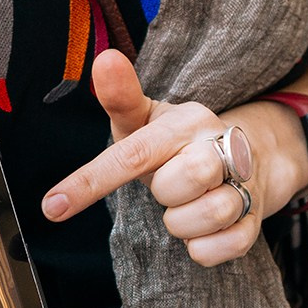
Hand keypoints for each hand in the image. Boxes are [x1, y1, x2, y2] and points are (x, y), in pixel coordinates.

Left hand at [40, 51, 307, 267]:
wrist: (246, 159)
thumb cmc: (176, 145)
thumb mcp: (146, 121)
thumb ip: (121, 98)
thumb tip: (105, 59)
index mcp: (188, 122)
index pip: (135, 152)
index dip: (92, 181)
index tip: (52, 207)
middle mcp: (223, 147)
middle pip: (189, 176)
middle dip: (167, 191)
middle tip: (168, 185)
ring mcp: (244, 184)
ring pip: (212, 214)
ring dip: (184, 224)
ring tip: (183, 208)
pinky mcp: (254, 220)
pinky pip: (228, 245)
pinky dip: (205, 248)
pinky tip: (200, 232)